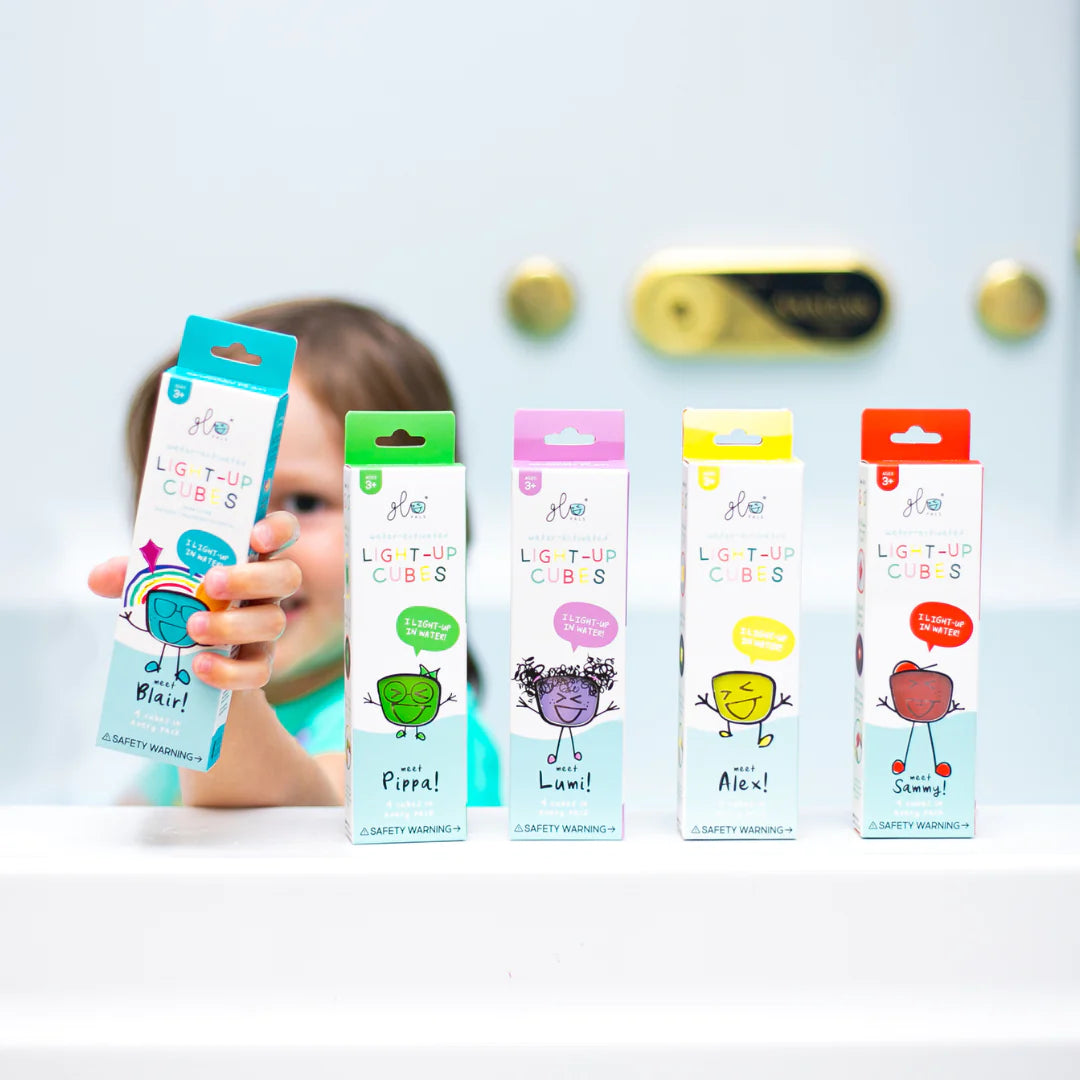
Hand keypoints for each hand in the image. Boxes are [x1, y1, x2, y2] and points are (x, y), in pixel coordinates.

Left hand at [88, 512, 301, 691]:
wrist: (186, 668)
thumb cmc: (179, 607)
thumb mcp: (155, 585)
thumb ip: (133, 575)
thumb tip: (99, 578)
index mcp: (249, 559)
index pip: (283, 532)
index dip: (278, 529)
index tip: (255, 536)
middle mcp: (265, 592)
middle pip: (287, 576)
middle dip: (251, 578)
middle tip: (212, 583)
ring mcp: (265, 629)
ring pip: (274, 622)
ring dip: (233, 624)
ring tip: (192, 628)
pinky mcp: (258, 667)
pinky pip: (258, 671)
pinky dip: (229, 670)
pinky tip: (200, 665)